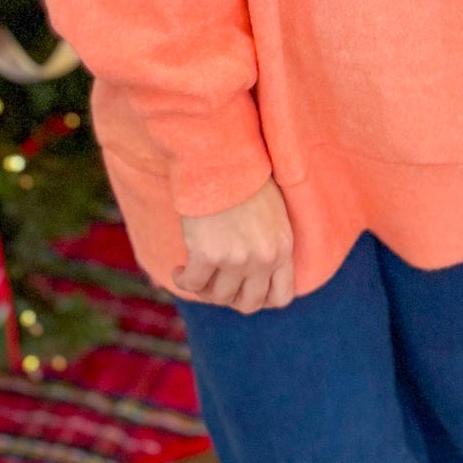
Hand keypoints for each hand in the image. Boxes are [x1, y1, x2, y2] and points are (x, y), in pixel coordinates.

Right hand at [172, 175, 295, 312]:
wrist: (224, 159)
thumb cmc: (246, 178)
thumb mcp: (273, 213)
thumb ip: (269, 242)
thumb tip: (254, 267)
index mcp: (283, 248)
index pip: (281, 297)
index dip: (260, 299)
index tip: (243, 290)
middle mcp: (263, 259)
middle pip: (248, 304)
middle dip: (230, 298)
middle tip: (216, 283)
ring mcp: (236, 259)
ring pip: (218, 298)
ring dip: (204, 289)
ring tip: (194, 272)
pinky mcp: (207, 254)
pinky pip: (192, 284)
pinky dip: (183, 281)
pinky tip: (179, 269)